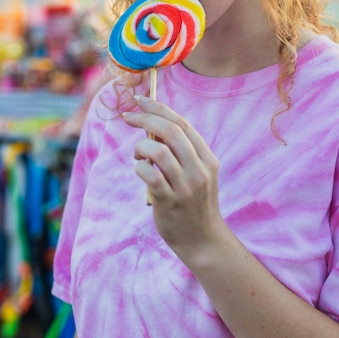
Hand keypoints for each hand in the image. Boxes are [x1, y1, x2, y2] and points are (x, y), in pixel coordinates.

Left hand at [123, 96, 223, 261]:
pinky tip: (140, 169)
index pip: (182, 124)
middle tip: (128, 117)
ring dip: (140, 147)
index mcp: (207, 158)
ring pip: (158, 151)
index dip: (159, 108)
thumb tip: (153, 125)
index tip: (140, 100)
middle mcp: (199, 169)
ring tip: (138, 154)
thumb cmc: (194, 202)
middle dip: (145, 118)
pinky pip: (149, 175)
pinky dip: (140, 167)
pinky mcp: (170, 202)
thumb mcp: (197, 173)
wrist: (202, 240)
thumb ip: (181, 151)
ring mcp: (185, 186)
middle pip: (170, 132)